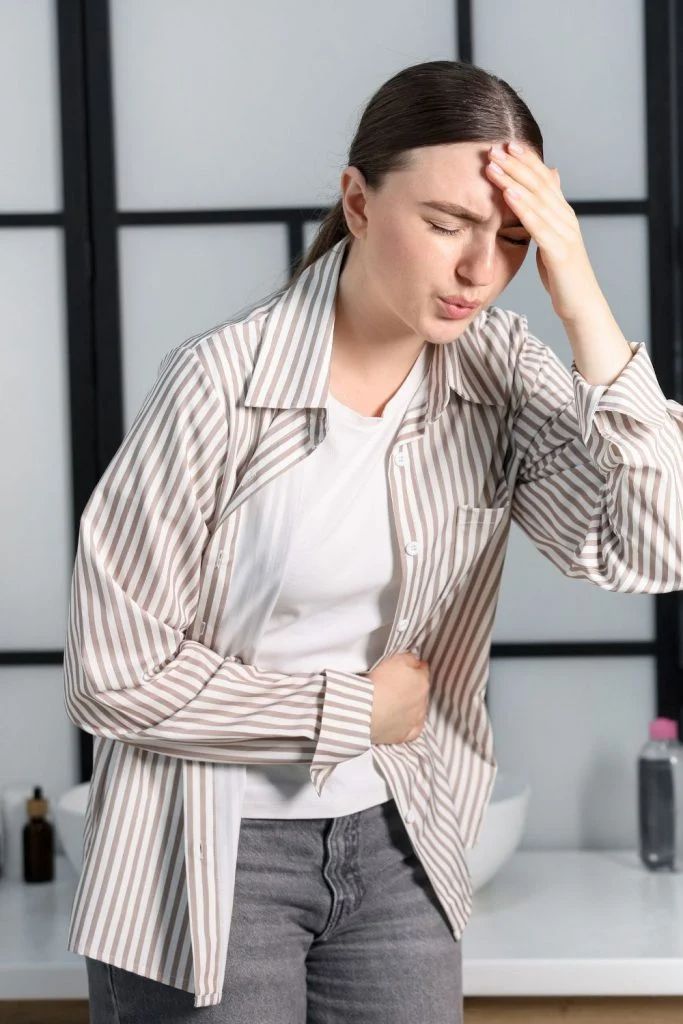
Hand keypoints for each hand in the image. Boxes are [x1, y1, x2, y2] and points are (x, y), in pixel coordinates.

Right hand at [367, 651, 429, 744]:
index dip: (414, 668)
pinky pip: (412, 729)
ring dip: (411, 706)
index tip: (406, 668)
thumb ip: (409, 658)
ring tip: (394, 703)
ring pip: (418, 710)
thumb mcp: (395, 659)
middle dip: (412, 688)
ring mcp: (416, 720)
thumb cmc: (380, 684)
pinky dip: (408, 724)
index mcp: (422, 682)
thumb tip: (415, 661)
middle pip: (421, 691)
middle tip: (396, 686)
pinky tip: (399, 720)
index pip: (423, 670)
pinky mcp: (406, 735)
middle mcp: (423, 702)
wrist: (367, 711)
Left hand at [485, 141, 602, 322]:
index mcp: (563, 215)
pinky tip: (507, 194)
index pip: (544, 179)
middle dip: (516, 164)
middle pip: (540, 183)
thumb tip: (542, 195)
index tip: (506, 145)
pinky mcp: (560, 251)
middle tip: (494, 147)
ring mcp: (565, 233)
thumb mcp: (552, 243)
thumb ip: (545, 218)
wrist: (582, 306)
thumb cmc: (563, 277)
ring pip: (537, 199)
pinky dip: (522, 207)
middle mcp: (566, 218)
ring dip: (514, 179)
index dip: (526, 161)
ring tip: (494, 164)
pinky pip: (538, 225)